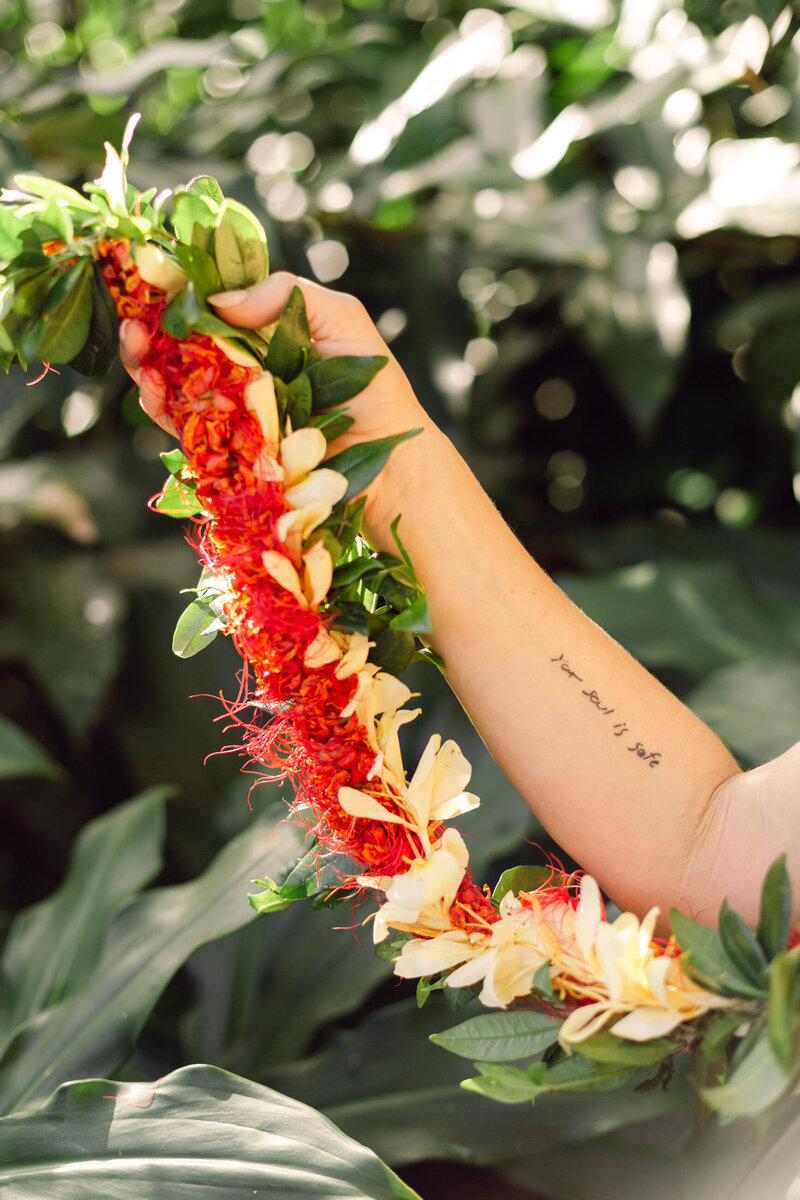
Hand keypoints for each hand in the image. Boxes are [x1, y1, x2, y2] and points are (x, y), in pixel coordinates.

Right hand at [119, 273, 431, 528]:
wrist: (391, 467)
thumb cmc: (375, 391)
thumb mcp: (343, 319)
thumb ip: (288, 294)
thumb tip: (220, 299)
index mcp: (265, 336)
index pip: (210, 308)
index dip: (176, 294)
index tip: (150, 279)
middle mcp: (243, 372)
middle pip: (181, 346)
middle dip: (149, 330)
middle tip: (132, 320)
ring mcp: (234, 412)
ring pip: (175, 386)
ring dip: (147, 367)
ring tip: (135, 350)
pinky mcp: (230, 452)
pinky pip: (187, 429)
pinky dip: (164, 409)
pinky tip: (154, 391)